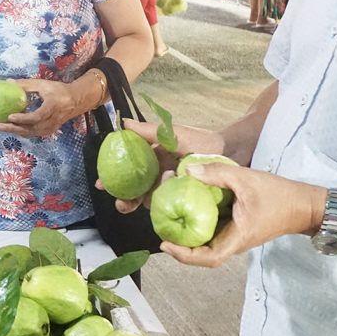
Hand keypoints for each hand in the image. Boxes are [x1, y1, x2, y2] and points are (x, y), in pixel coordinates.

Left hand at [2, 79, 85, 138]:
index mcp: (52, 107)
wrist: (76, 101)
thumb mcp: (43, 84)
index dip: (23, 118)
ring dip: (16, 131)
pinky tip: (12, 127)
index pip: (37, 116)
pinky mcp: (49, 131)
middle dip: (14, 128)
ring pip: (31, 133)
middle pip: (31, 128)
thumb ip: (26, 84)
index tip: (10, 116)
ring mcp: (51, 128)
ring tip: (2, 127)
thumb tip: (8, 82)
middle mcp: (52, 120)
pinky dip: (22, 131)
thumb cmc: (58, 90)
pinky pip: (33, 133)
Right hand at [96, 119, 229, 212]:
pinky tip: (149, 213)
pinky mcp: (182, 200)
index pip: (128, 166)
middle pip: (134, 186)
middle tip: (118, 202)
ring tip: (128, 206)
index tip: (101, 182)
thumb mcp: (175, 135)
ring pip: (146, 198)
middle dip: (122, 196)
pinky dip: (155, 210)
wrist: (235, 155)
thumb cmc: (205, 141)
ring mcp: (170, 187)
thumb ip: (150, 131)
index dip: (113, 174)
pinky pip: (164, 207)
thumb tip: (123, 123)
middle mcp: (160, 172)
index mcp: (155, 156)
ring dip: (134, 204)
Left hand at [161, 162, 323, 267]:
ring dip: (187, 232)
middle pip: (202, 253)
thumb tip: (187, 170)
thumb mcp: (246, 179)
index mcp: (237, 238)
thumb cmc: (278, 195)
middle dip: (179, 243)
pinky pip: (213, 230)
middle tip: (159, 224)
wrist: (304, 204)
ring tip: (168, 214)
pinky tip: (187, 204)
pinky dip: (198, 222)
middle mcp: (234, 242)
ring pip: (206, 242)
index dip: (185, 256)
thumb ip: (217, 173)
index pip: (208, 258)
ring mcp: (235, 237)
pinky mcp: (236, 228)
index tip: (166, 244)